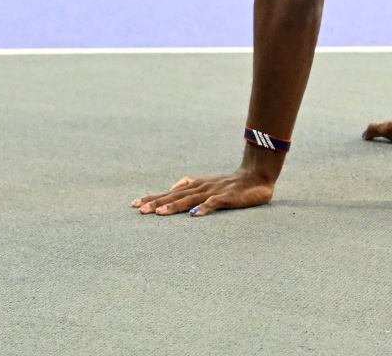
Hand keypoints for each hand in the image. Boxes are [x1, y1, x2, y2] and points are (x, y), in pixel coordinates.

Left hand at [133, 169, 274, 216]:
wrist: (257, 176)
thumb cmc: (230, 183)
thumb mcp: (207, 183)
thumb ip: (190, 184)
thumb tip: (173, 187)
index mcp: (195, 186)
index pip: (170, 192)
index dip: (153, 197)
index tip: (134, 204)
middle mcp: (201, 188)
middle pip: (175, 195)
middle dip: (157, 202)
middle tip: (139, 210)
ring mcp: (213, 192)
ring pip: (190, 200)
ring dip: (174, 206)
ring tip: (159, 213)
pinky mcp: (227, 197)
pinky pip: (214, 204)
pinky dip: (204, 209)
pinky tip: (194, 216)